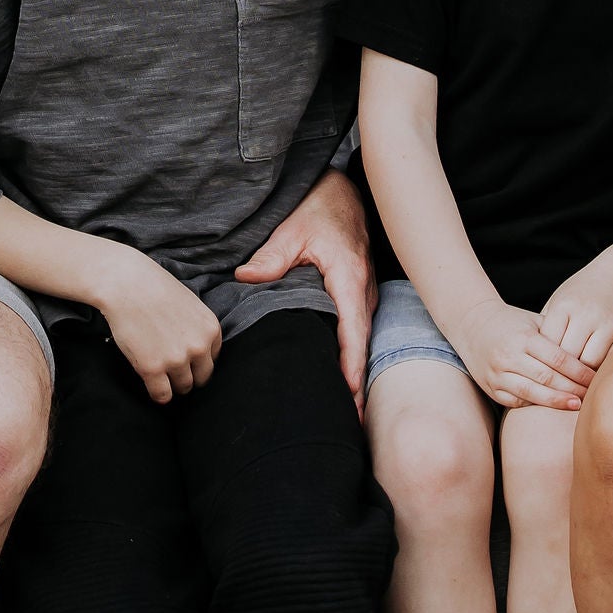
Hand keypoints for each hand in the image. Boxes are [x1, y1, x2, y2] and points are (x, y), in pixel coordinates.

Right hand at [96, 251, 221, 403]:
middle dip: (188, 376)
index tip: (185, 360)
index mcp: (211, 329)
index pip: (212, 360)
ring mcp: (176, 359)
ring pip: (183, 388)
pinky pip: (162, 396)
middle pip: (202, 378)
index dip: (197, 361)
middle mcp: (199, 347)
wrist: (126, 283)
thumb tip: (196, 351)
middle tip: (173, 372)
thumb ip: (198, 329)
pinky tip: (151, 383)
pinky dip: (158, 394)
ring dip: (173, 385)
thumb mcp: (190, 304)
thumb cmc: (154, 287)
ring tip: (161, 375)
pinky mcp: (152, 368)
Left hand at [236, 165, 376, 403]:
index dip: (351, 364)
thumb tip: (246, 277)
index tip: (349, 393)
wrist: (342, 191)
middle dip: (357, 383)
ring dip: (357, 373)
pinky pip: (360, 330)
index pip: (353, 330)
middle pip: (362, 345)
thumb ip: (271, 256)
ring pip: (363, 340)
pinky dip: (355, 356)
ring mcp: (366, 293)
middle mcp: (364, 291)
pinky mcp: (361, 294)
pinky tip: (346, 379)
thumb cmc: (319, 207)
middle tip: (349, 421)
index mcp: (349, 278)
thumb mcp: (292, 228)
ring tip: (349, 412)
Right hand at [457, 306, 587, 413]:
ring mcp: (497, 373)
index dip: (579, 371)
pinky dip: (535, 405)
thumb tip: (592, 352)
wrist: (473, 325)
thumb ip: (558, 336)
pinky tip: (551, 406)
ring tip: (577, 405)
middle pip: (547, 378)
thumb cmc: (513, 323)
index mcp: (523, 338)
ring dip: (556, 401)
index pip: (558, 358)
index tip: (596, 378)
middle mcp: (508, 356)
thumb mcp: (535, 322)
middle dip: (572, 389)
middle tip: (592, 395)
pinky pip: (516, 401)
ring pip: (531, 393)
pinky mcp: (491, 388)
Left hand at [536, 262, 612, 378]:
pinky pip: (609, 361)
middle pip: (569, 356)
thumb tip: (531, 359)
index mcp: (564, 306)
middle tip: (553, 384)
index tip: (538, 370)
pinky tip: (591, 375)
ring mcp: (607, 325)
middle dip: (560, 371)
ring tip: (572, 383)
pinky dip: (599, 371)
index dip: (542, 359)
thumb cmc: (580, 294)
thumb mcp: (558, 302)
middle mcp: (586, 315)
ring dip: (581, 375)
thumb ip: (547, 327)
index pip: (549, 343)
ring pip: (590, 363)